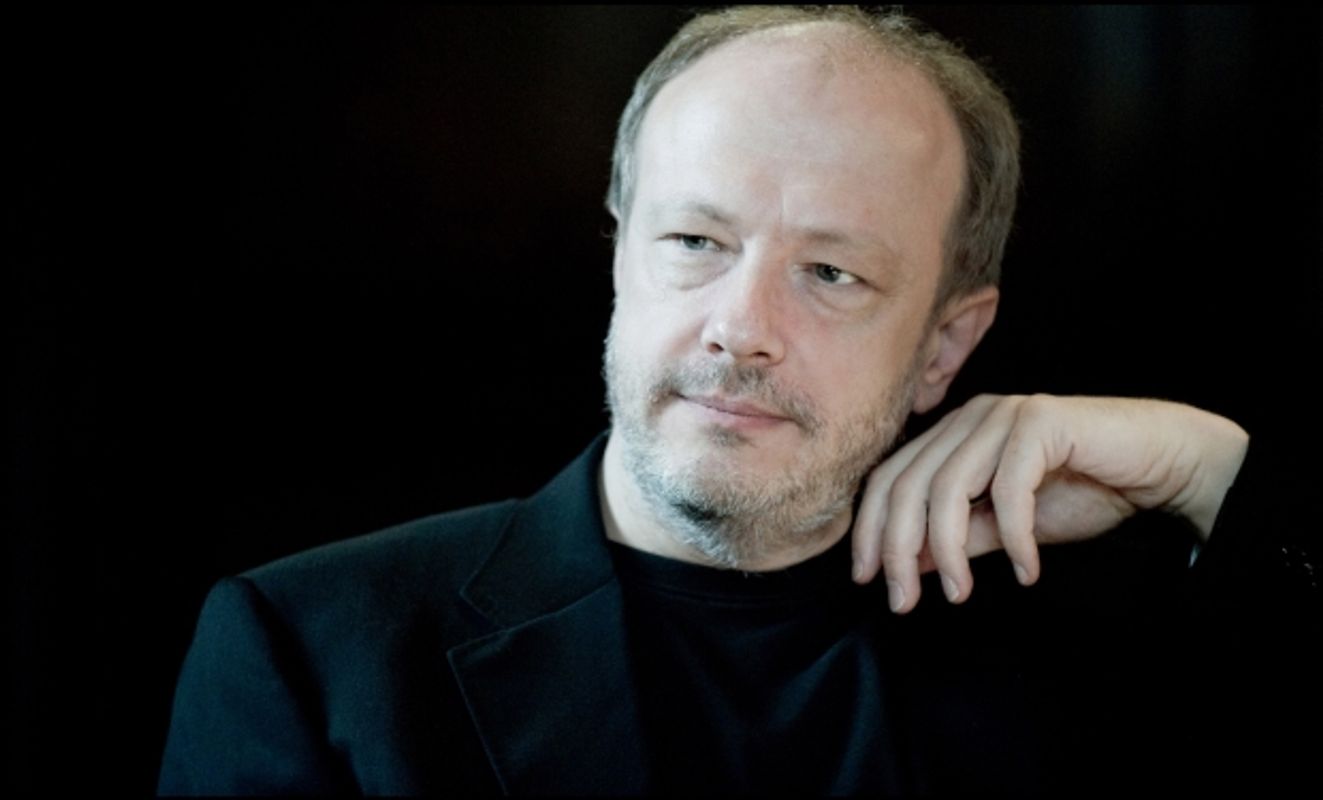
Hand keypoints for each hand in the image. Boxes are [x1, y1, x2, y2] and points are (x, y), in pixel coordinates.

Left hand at [851, 394, 1247, 613]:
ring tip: (963, 593)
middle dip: (897, 549)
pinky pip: (1009, 487)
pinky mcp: (1041, 421)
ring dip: (948, 550)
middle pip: (908, 484)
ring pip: (948, 488)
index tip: (867, 580)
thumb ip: (958, 538)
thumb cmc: (1086, 488)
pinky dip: (1014, 536)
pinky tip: (1028, 570)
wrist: (1160, 464)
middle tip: (902, 602)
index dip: (870, 529)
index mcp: (953, 434)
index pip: (890, 479)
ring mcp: (1003, 414)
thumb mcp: (1007, 525)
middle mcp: (970, 417)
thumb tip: (906, 564)